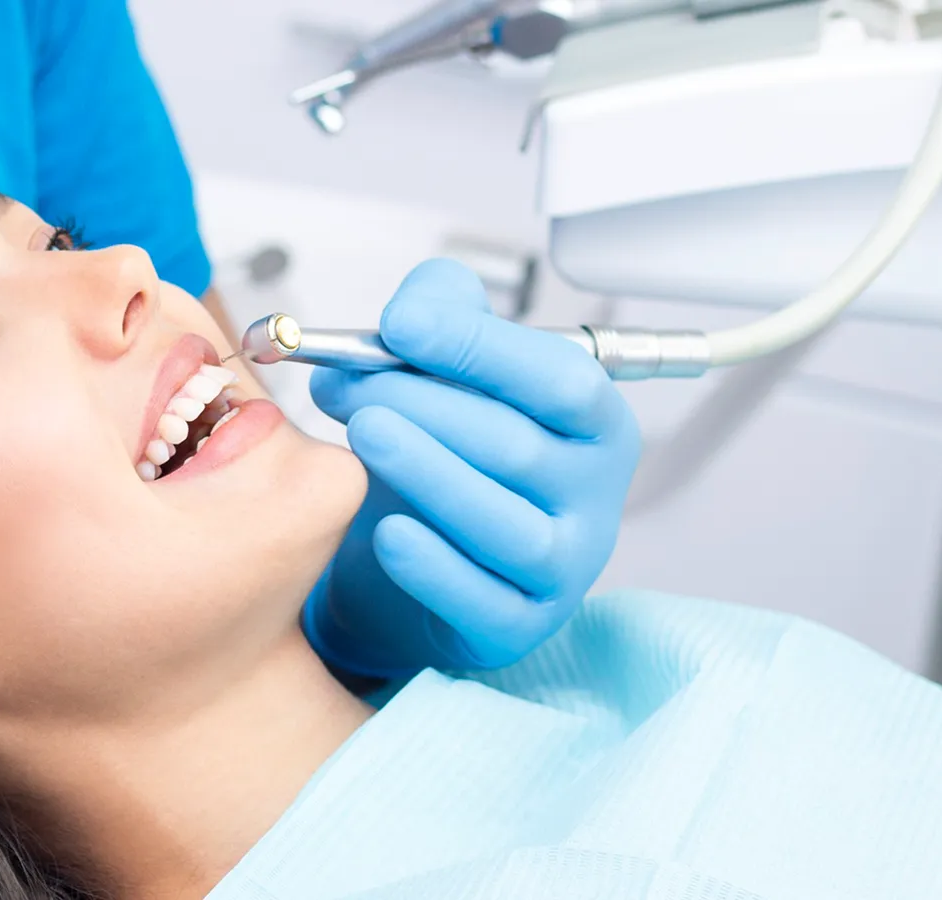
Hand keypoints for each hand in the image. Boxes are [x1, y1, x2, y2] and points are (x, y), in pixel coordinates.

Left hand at [305, 259, 639, 676]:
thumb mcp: (449, 371)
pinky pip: (480, 599)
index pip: (558, 378)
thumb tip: (415, 308)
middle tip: (347, 384)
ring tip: (363, 435)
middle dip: (425, 406)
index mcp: (594, 423)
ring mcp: (564, 568)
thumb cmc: (448, 453)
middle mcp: (594, 497)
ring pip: (503, 524)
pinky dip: (432, 567)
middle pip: (517, 447)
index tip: (399, 324)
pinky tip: (386, 533)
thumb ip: (442, 313)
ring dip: (427, 473)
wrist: (418, 562)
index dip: (478, 346)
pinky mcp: (520, 626)